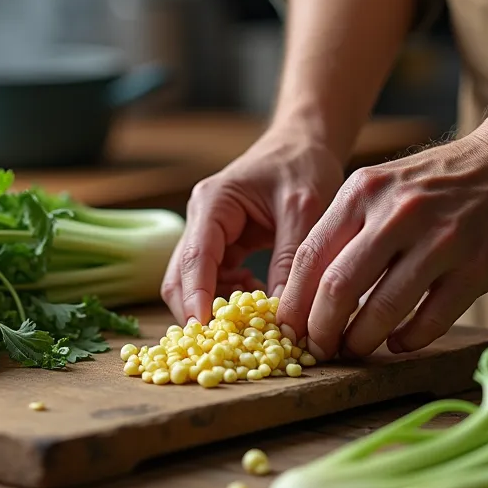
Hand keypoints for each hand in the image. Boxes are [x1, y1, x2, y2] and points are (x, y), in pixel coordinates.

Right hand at [161, 135, 344, 323]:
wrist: (305, 143)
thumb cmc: (303, 165)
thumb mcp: (305, 208)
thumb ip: (290, 258)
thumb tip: (283, 313)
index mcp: (213, 203)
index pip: (196, 259)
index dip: (196, 298)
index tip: (203, 332)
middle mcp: (201, 220)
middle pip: (182, 277)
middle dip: (198, 312)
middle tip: (226, 344)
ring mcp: (208, 234)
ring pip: (195, 284)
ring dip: (218, 309)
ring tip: (252, 324)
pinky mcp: (223, 246)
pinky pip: (217, 282)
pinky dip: (232, 299)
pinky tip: (259, 301)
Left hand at [277, 130, 487, 360]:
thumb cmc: (433, 185)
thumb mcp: (379, 188)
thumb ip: (344, 231)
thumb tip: (305, 294)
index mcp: (362, 193)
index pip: (310, 257)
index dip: (295, 304)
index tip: (289, 331)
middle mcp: (397, 213)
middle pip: (338, 287)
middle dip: (322, 329)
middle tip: (320, 349)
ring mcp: (439, 240)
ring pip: (384, 308)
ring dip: (363, 340)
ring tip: (356, 349)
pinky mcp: (476, 266)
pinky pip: (431, 319)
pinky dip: (410, 339)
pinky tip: (401, 343)